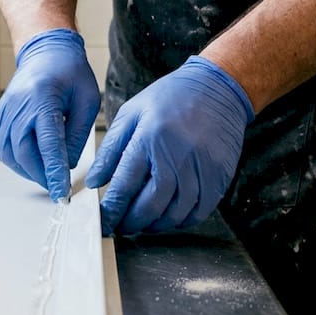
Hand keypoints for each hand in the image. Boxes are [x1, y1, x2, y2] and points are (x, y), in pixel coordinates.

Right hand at [0, 28, 100, 200]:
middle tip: (57, 187)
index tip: (61, 192)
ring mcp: (6, 111)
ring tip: (47, 175)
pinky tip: (33, 163)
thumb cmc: (70, 72)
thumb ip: (77, 134)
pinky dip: (17, 160)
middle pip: (23, 153)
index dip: (54, 172)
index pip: (47, 144)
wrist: (46, 50)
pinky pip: (4, 146)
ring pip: (10, 153)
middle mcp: (19, 106)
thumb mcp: (87, 100)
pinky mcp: (1, 115)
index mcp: (42, 99)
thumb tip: (68, 164)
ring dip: (28, 170)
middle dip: (40, 175)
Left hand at [85, 56, 253, 235]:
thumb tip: (95, 181)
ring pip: (175, 213)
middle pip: (151, 205)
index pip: (125, 185)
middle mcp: (176, 155)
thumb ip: (111, 149)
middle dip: (132, 223)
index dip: (112, 210)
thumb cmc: (172, 98)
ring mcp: (201, 168)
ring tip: (144, 223)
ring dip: (156, 225)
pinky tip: (170, 216)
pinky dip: (182, 220)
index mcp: (149, 138)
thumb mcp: (132, 113)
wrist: (218, 88)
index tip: (105, 221)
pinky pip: (200, 211)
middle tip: (123, 226)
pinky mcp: (220, 175)